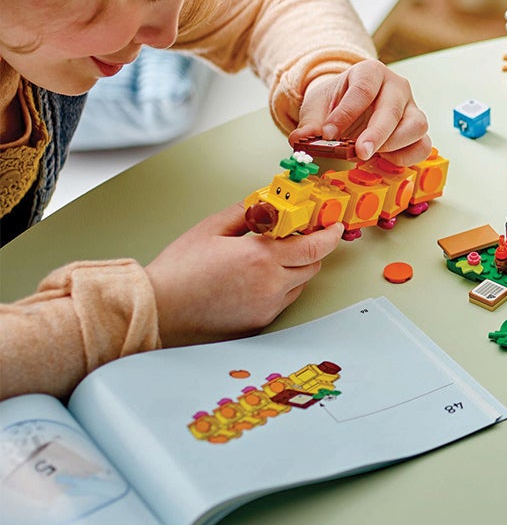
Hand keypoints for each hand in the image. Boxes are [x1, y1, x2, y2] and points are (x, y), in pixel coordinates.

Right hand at [147, 204, 344, 347]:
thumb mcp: (212, 227)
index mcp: (261, 258)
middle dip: (311, 248)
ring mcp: (265, 308)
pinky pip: (283, 300)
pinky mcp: (257, 323)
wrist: (155, 309)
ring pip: (299, 284)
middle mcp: (270, 286)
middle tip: (297, 235)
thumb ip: (247, 211)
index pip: (314, 246)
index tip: (334, 225)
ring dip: (296, 268)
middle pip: (313, 264)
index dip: (330, 234)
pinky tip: (256, 278)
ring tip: (269, 257)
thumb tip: (268, 201)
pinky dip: (280, 286)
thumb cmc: (178, 269)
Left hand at [290, 59, 430, 164]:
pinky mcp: (417, 130)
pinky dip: (406, 157)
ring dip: (394, 145)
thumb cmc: (337, 102)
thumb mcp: (318, 106)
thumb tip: (300, 139)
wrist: (350, 103)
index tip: (328, 133)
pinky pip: (423, 145)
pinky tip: (384, 160)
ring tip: (371, 155)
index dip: (346, 113)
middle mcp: (396, 87)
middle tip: (359, 152)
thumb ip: (309, 123)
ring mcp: (411, 108)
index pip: (363, 90)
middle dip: (376, 133)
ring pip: (417, 125)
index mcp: (370, 73)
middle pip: (393, 108)